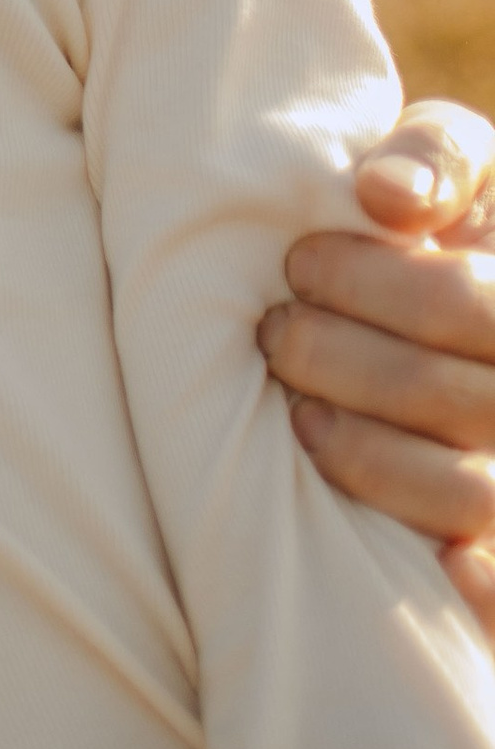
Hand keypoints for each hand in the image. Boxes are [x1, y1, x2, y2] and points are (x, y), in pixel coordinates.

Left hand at [260, 102, 494, 631]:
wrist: (457, 307)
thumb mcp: (456, 166)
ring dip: (370, 458)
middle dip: (346, 364)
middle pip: (455, 398)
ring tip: (296, 415)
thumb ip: (436, 158)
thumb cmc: (445, 221)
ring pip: (468, 496)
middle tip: (275, 335)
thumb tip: (383, 197)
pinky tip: (442, 567)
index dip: (375, 284)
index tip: (296, 263)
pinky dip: (486, 589)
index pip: (469, 305)